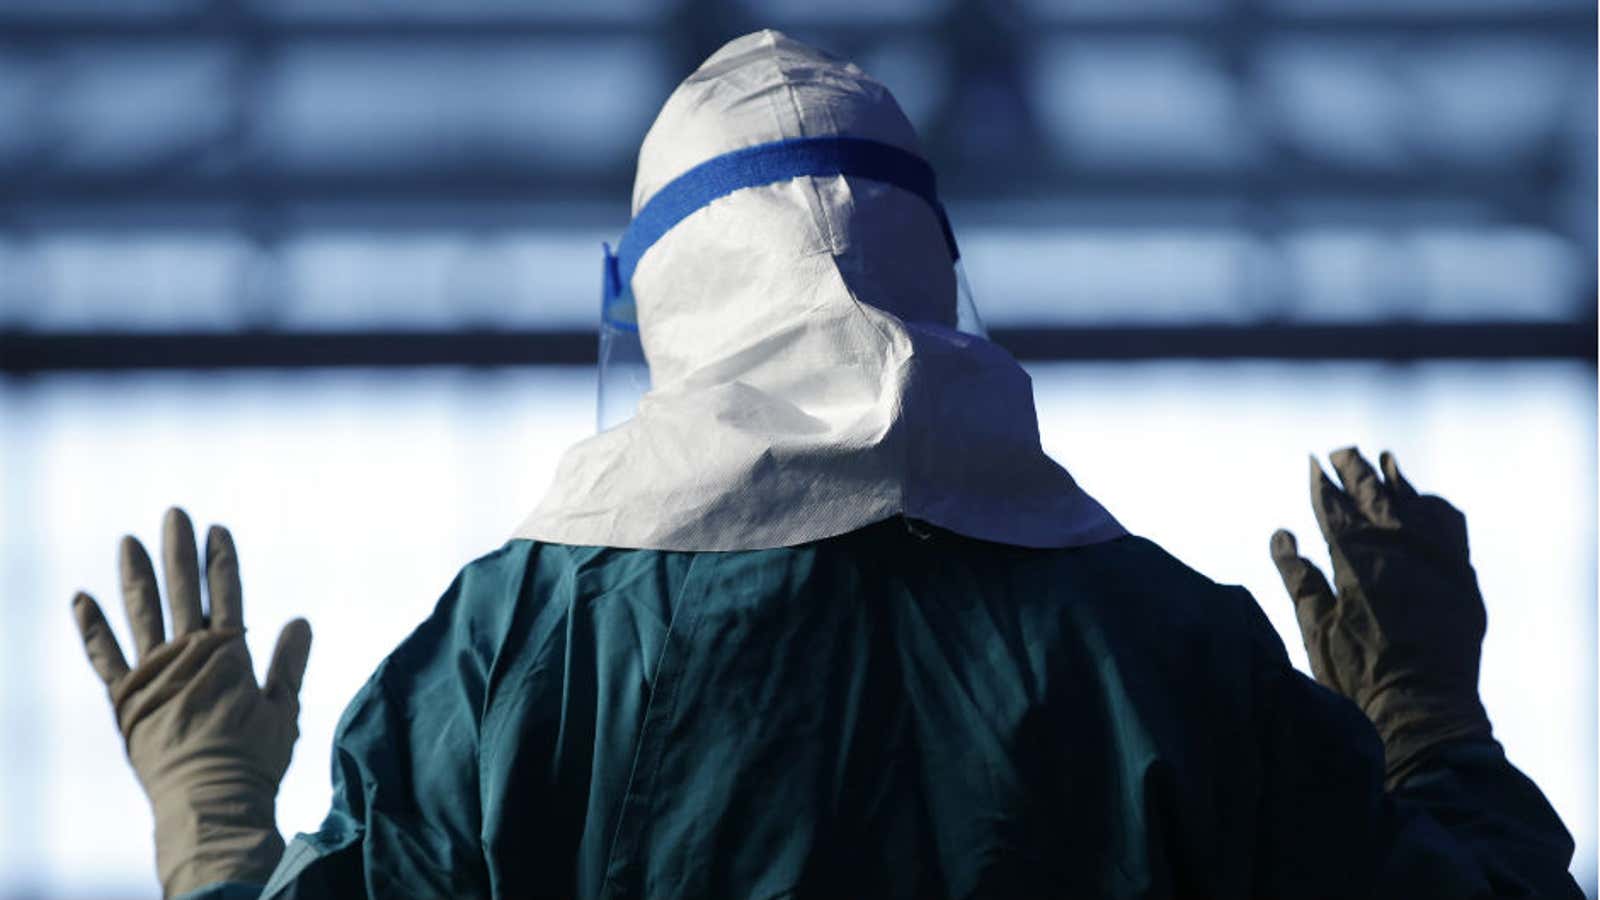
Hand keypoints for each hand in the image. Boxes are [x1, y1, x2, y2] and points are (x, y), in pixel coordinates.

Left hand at [72, 508, 311, 896]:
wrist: (208, 799)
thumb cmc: (254, 760)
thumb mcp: (283, 709)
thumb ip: (289, 663)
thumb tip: (301, 620)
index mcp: (228, 654)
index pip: (226, 593)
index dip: (222, 560)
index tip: (218, 528)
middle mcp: (188, 654)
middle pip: (183, 590)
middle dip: (180, 550)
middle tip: (174, 514)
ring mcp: (153, 673)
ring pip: (142, 611)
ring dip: (137, 574)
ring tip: (130, 542)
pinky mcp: (125, 698)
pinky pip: (104, 655)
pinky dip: (91, 627)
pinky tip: (81, 598)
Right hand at [1270, 448, 1490, 786]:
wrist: (1424, 710)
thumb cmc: (1359, 675)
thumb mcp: (1315, 627)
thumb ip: (1298, 576)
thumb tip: (1282, 534)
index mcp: (1356, 559)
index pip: (1333, 506)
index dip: (1320, 483)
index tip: (1312, 463)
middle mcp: (1400, 547)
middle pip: (1374, 492)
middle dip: (1354, 469)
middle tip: (1341, 452)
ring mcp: (1436, 558)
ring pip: (1415, 501)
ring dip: (1395, 479)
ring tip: (1383, 459)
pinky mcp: (1460, 575)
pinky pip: (1450, 525)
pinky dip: (1434, 507)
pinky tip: (1424, 501)